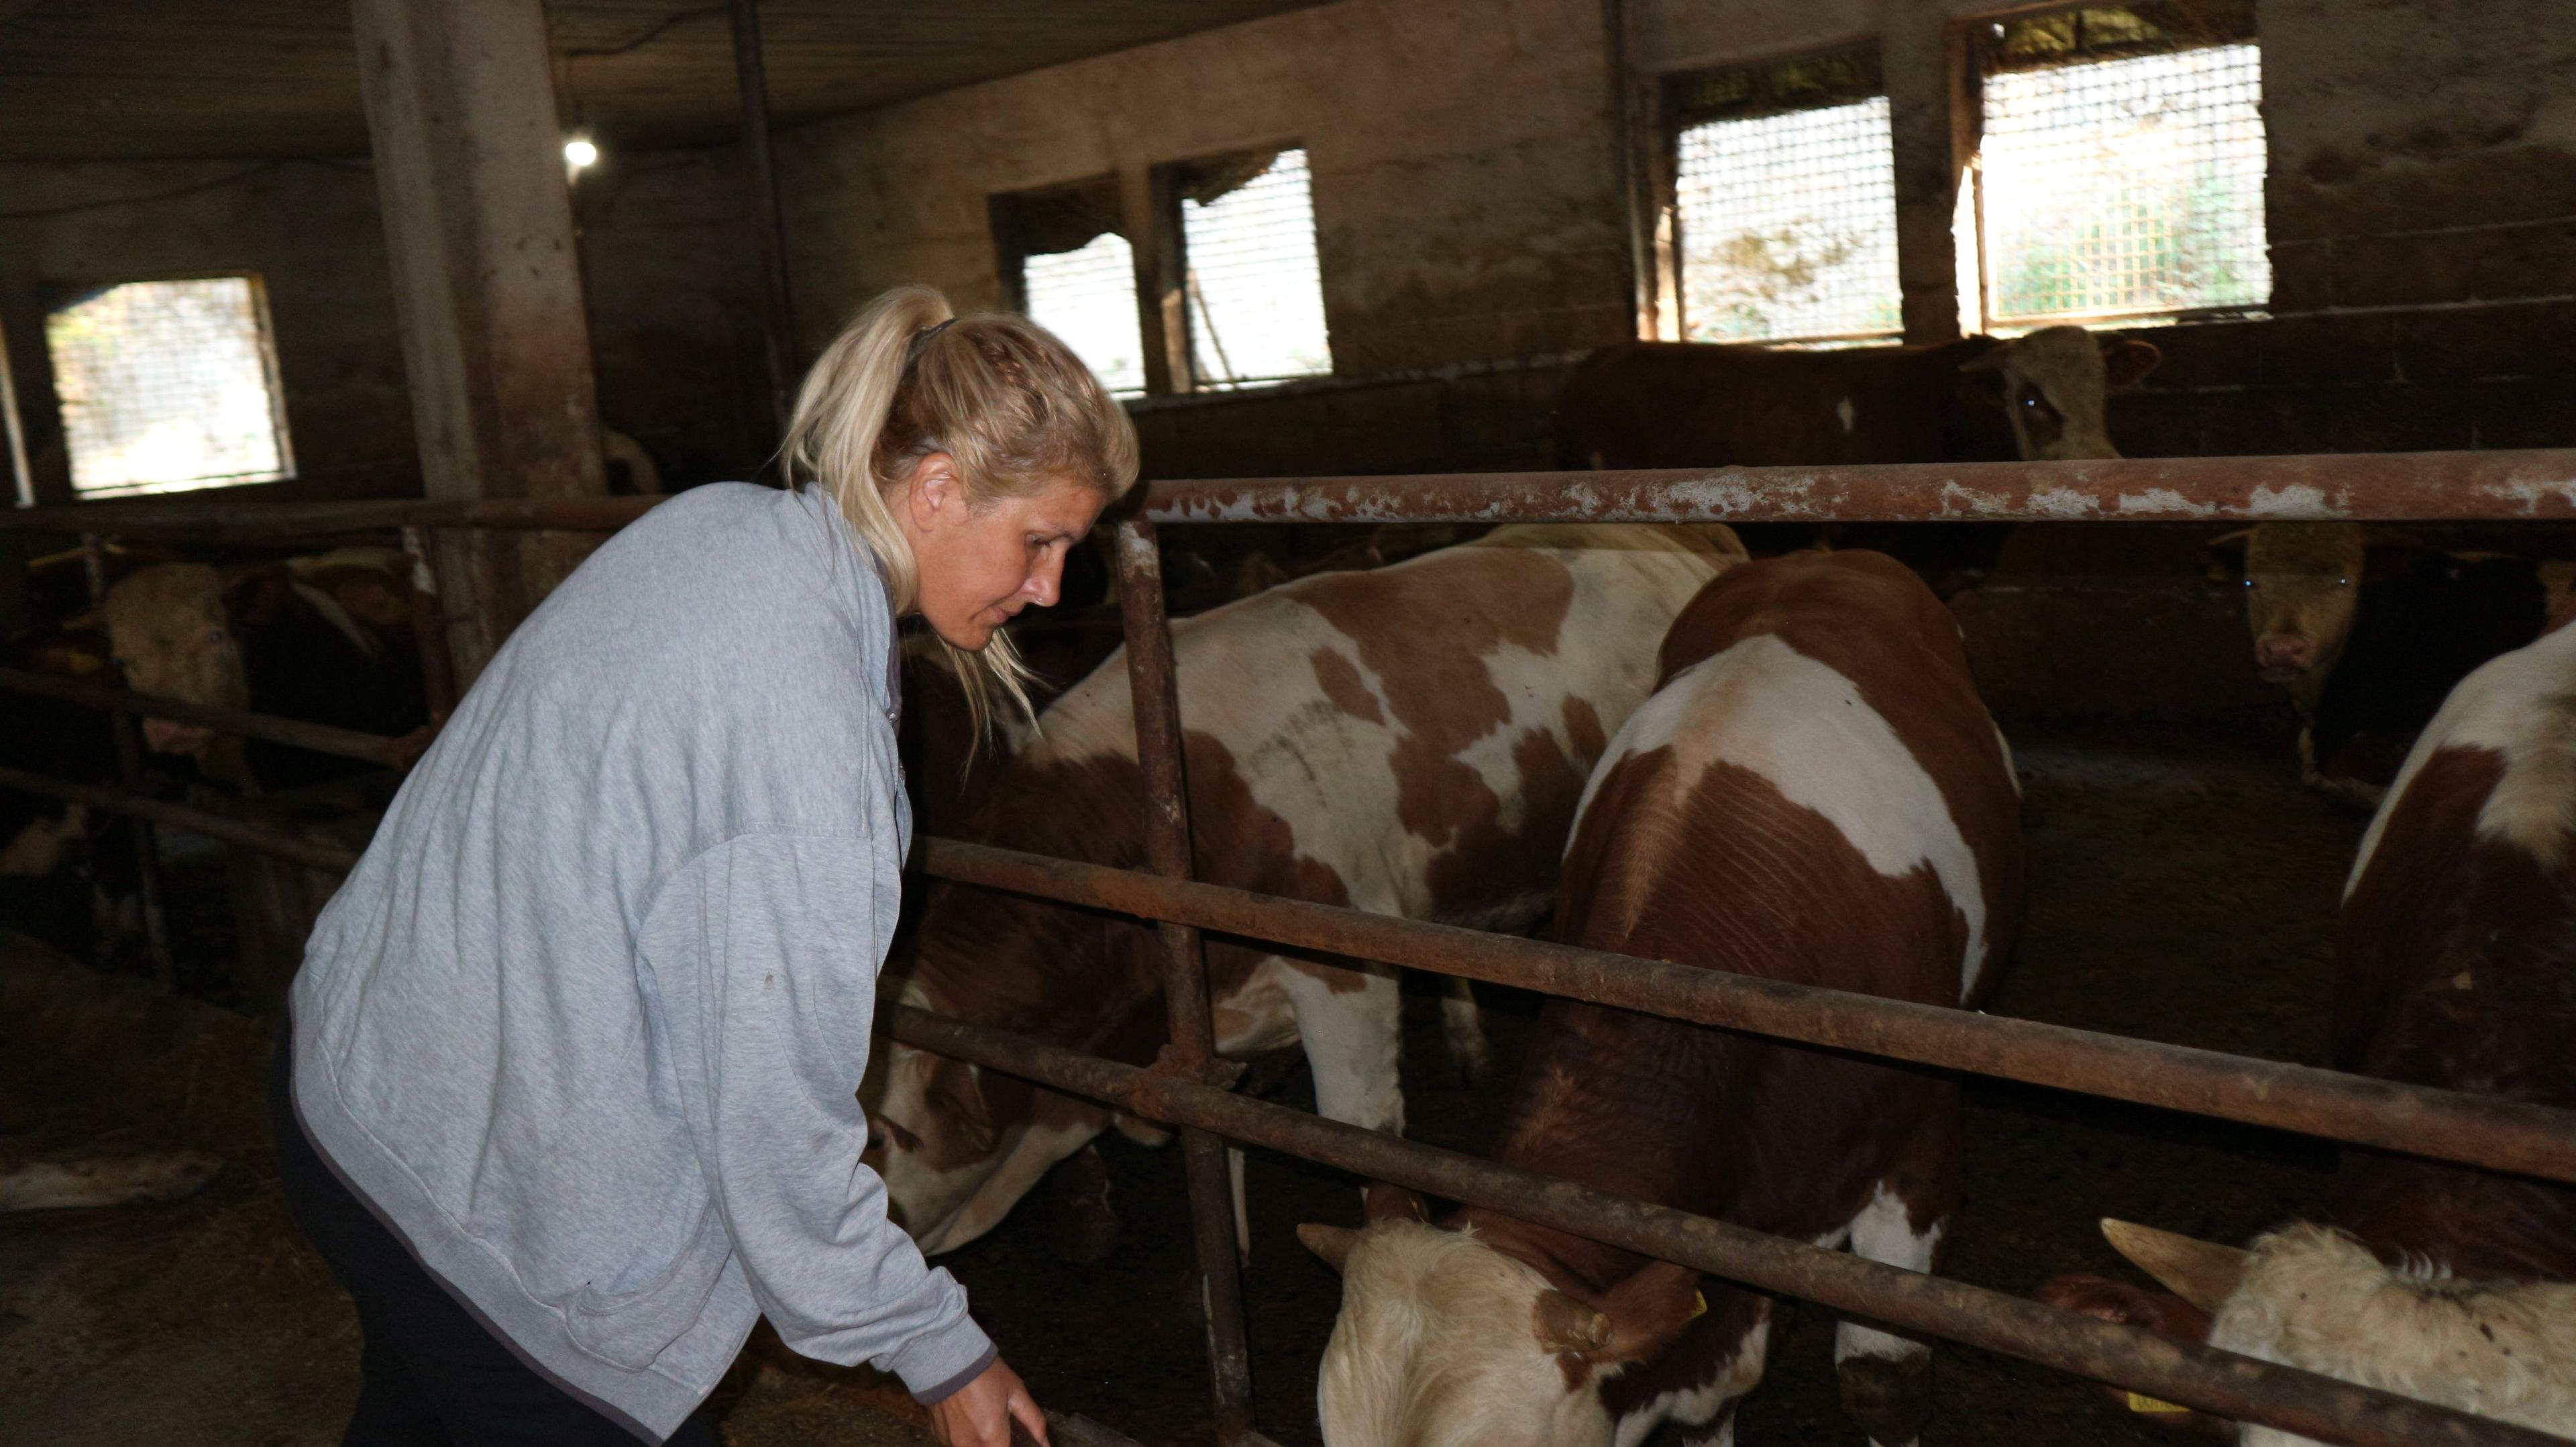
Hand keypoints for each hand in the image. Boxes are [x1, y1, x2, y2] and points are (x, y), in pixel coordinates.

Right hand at [927, 1357, 1045, 1446]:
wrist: (947, 1358)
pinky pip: (955, 1443)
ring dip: (980, 1441)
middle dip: (996, 1443)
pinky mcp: (938, 1434)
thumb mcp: (1016, 1391)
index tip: (1012, 1437)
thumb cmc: (984, 1373)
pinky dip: (964, 1435)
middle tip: (998, 1424)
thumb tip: (1045, 1442)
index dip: (1011, 1445)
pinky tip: (966, 1416)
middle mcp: (969, 1446)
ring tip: (981, 1417)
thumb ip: (1033, 1420)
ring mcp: (950, 1442)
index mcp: (992, 1438)